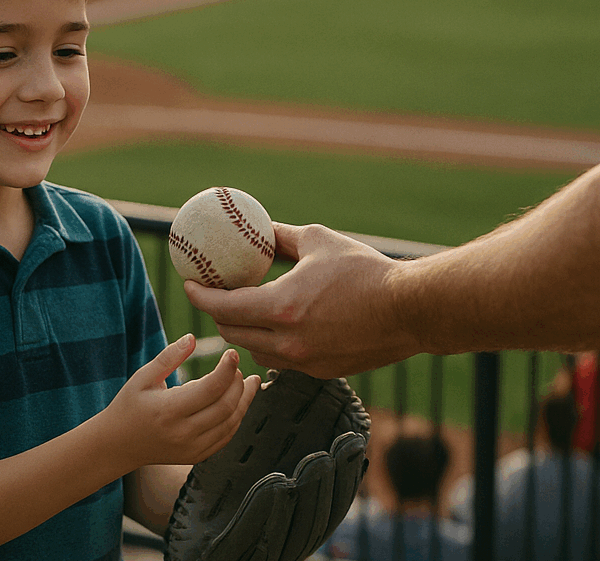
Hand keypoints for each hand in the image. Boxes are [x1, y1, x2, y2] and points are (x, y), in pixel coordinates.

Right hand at [104, 334, 259, 467]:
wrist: (117, 445)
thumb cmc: (129, 407)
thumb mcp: (143, 377)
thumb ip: (169, 357)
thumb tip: (192, 337)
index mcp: (168, 410)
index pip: (211, 388)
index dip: (227, 368)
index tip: (232, 354)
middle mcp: (183, 432)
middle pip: (226, 407)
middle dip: (239, 384)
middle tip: (238, 367)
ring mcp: (191, 448)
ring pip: (231, 423)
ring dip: (244, 401)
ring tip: (248, 382)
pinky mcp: (196, 456)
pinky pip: (226, 437)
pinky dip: (236, 418)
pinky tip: (238, 403)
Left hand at [185, 223, 421, 377]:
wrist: (411, 310)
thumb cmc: (366, 270)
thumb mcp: (319, 241)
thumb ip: (280, 237)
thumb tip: (255, 228)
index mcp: (280, 308)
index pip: (222, 308)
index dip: (199, 296)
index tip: (189, 284)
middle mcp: (286, 342)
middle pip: (232, 334)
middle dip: (217, 315)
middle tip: (216, 296)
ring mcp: (303, 362)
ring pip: (255, 351)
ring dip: (244, 333)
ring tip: (245, 313)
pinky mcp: (320, 371)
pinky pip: (282, 361)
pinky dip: (272, 345)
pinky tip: (279, 328)